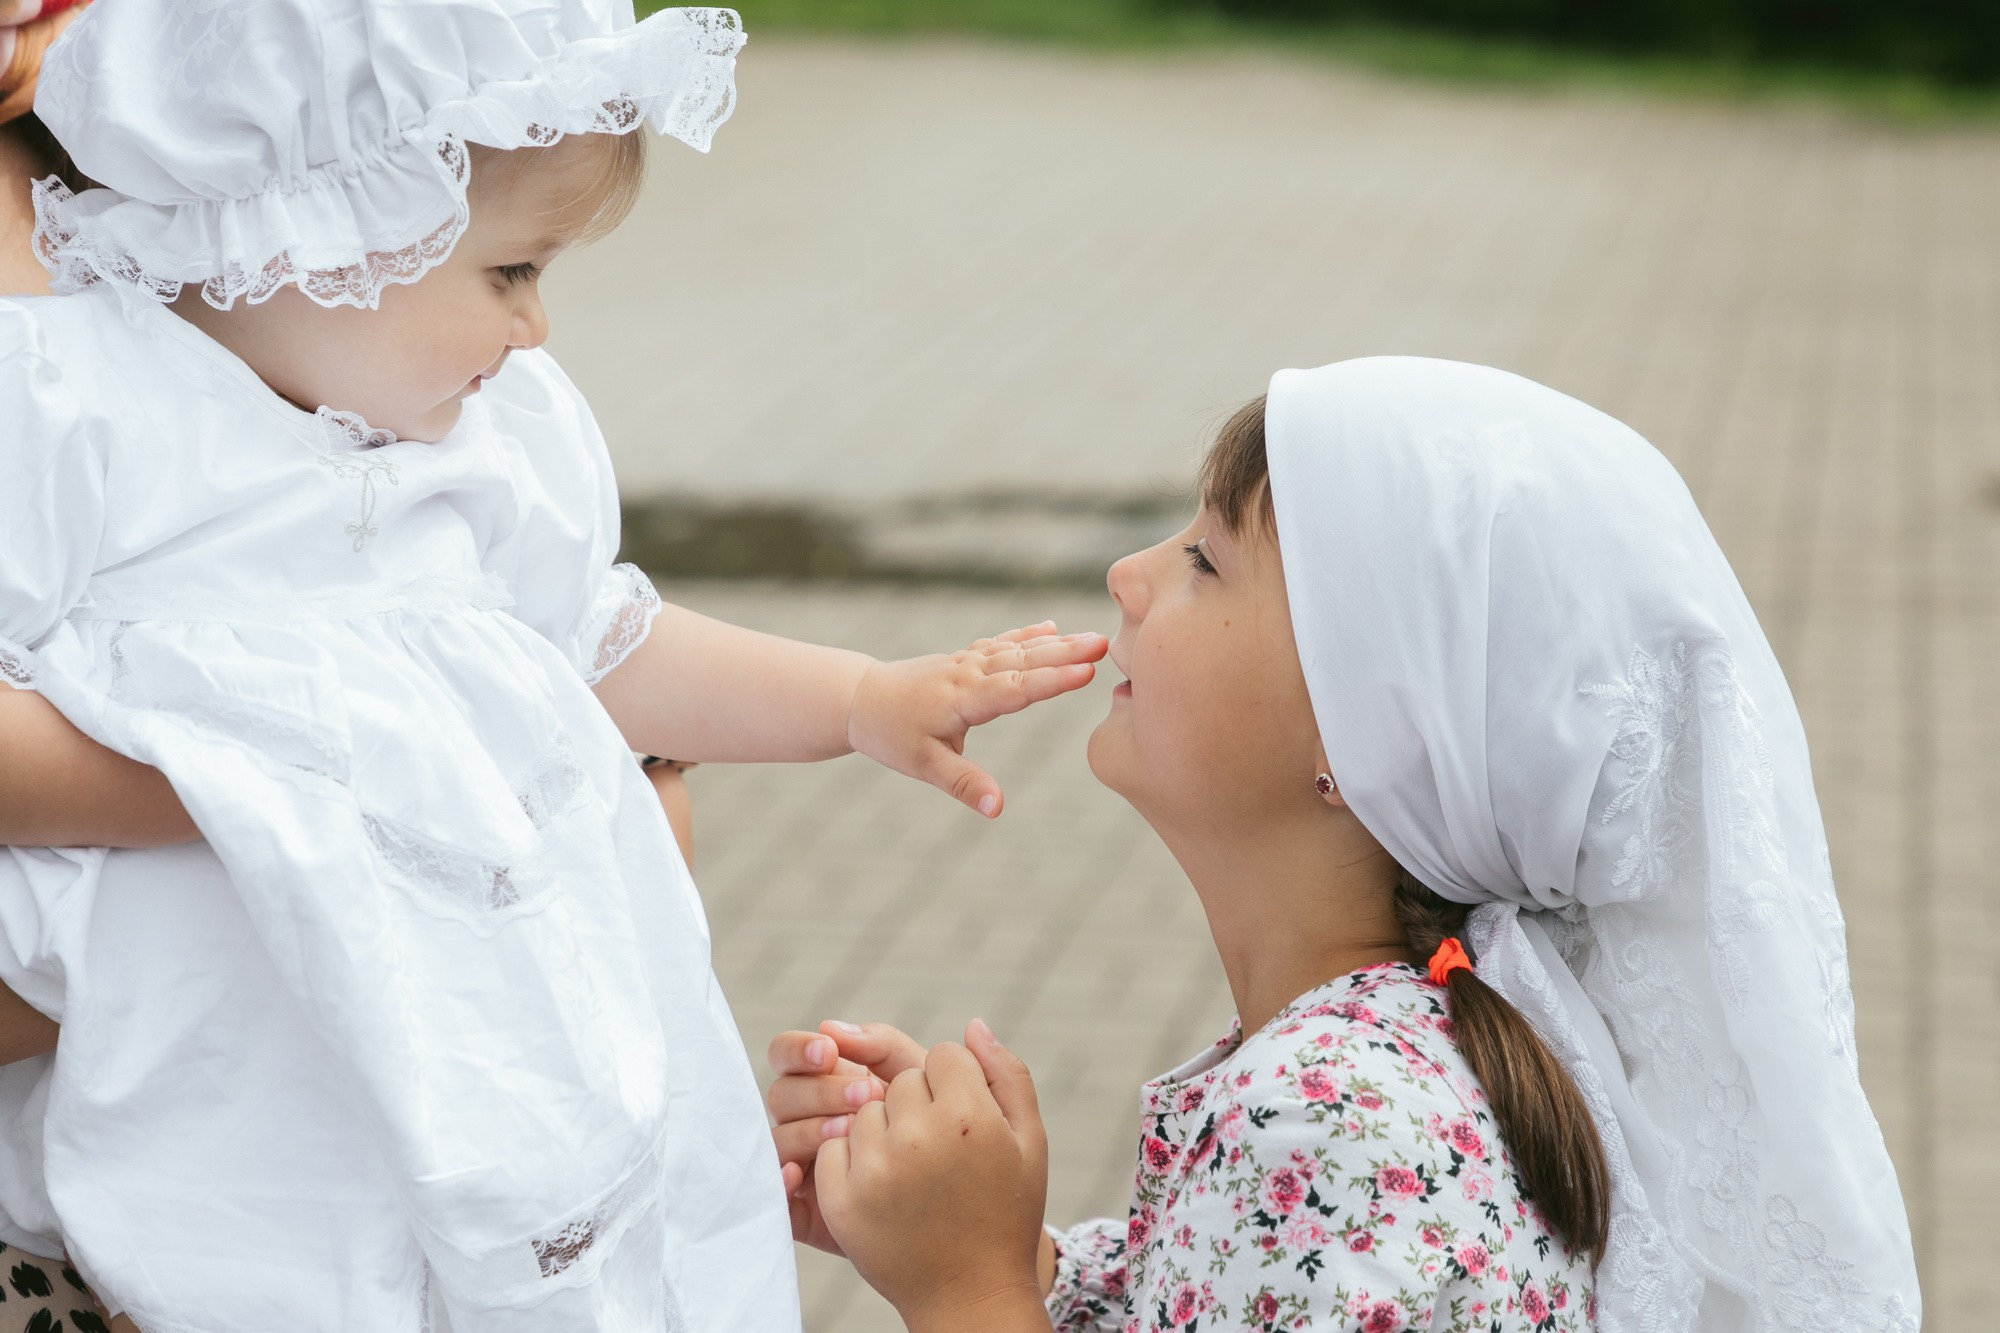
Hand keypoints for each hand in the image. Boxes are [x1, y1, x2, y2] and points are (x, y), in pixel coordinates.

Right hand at [766, 1021, 929, 1254]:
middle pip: (782, 1094)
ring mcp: (807, 1166)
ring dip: (807, 1129)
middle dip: (818, 1090)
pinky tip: (801, 1175)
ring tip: (849, 1130)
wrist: (976, 1213)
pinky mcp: (808, 1213)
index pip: (791, 1055)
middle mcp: (810, 1120)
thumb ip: (885, 1045)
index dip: (801, 1049)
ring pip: (778, 1138)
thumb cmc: (951, 1135)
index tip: (830, 1050)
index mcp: (830, 1083)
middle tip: (864, 1095)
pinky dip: (779, 1183)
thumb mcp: (926, 1081)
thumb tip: (830, 1024)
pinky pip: (777, 1199)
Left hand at [814, 1021, 1051, 1332]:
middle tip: (940, 1149)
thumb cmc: (1006, 1212)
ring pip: (865, 1109)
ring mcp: (874, 1169)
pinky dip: (852, 1159)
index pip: (944, 1056)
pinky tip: (884, 1187)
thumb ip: (1006, 1074)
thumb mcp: (1030, 1141)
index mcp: (968, 1116)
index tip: (966, 1120)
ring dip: (883, 1129)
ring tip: (912, 1170)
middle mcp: (916, 1137)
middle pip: (903, 1081)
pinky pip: (834, 1146)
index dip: (958, 1085)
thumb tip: (971, 1026)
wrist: (971, 1293)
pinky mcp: (840, 1199)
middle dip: (919, 1104)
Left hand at [846, 623, 1105, 817]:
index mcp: (962, 698)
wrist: (860, 699)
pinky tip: (1052, 628)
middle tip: (1105, 646)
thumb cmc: (891, 735)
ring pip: (1017, 649)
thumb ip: (964, 784)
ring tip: (1095, 640)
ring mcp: (967, 662)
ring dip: (1057, 644)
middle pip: (1024, 662)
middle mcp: (968, 673)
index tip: (1086, 673)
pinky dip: (1028, 635)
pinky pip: (1002, 644)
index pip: (1015, 689)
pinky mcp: (964, 660)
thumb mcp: (924, 765)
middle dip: (1066, 655)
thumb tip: (998, 808)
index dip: (1052, 681)